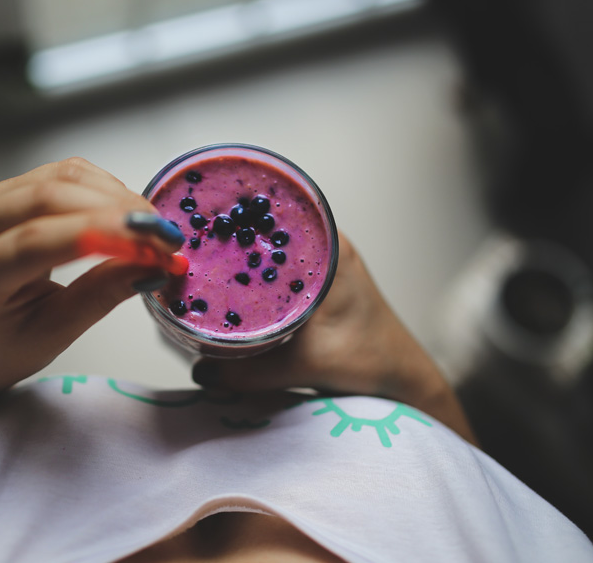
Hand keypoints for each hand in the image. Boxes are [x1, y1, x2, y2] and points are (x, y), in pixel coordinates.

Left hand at [0, 157, 180, 393]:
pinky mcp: (5, 190)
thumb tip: (154, 265)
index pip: (37, 240)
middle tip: (165, 239)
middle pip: (50, 197)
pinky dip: (104, 189)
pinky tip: (128, 214)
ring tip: (153, 230)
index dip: (101, 235)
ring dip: (117, 196)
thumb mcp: (56, 333)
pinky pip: (62, 174)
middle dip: (118, 212)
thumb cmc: (5, 345)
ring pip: (61, 177)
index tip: (154, 246)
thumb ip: (102, 294)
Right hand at [192, 231, 476, 442]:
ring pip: (270, 247)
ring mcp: (323, 259)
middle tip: (191, 246)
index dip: (236, 215)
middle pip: (267, 228)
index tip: (201, 221)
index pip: (274, 214)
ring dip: (240, 255)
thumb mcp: (304, 365)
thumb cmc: (368, 362)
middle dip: (229, 235)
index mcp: (329, 246)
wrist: (401, 378)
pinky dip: (254, 274)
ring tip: (201, 262)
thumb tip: (199, 372)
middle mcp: (326, 243)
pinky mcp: (317, 279)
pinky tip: (228, 286)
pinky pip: (277, 266)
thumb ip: (249, 372)